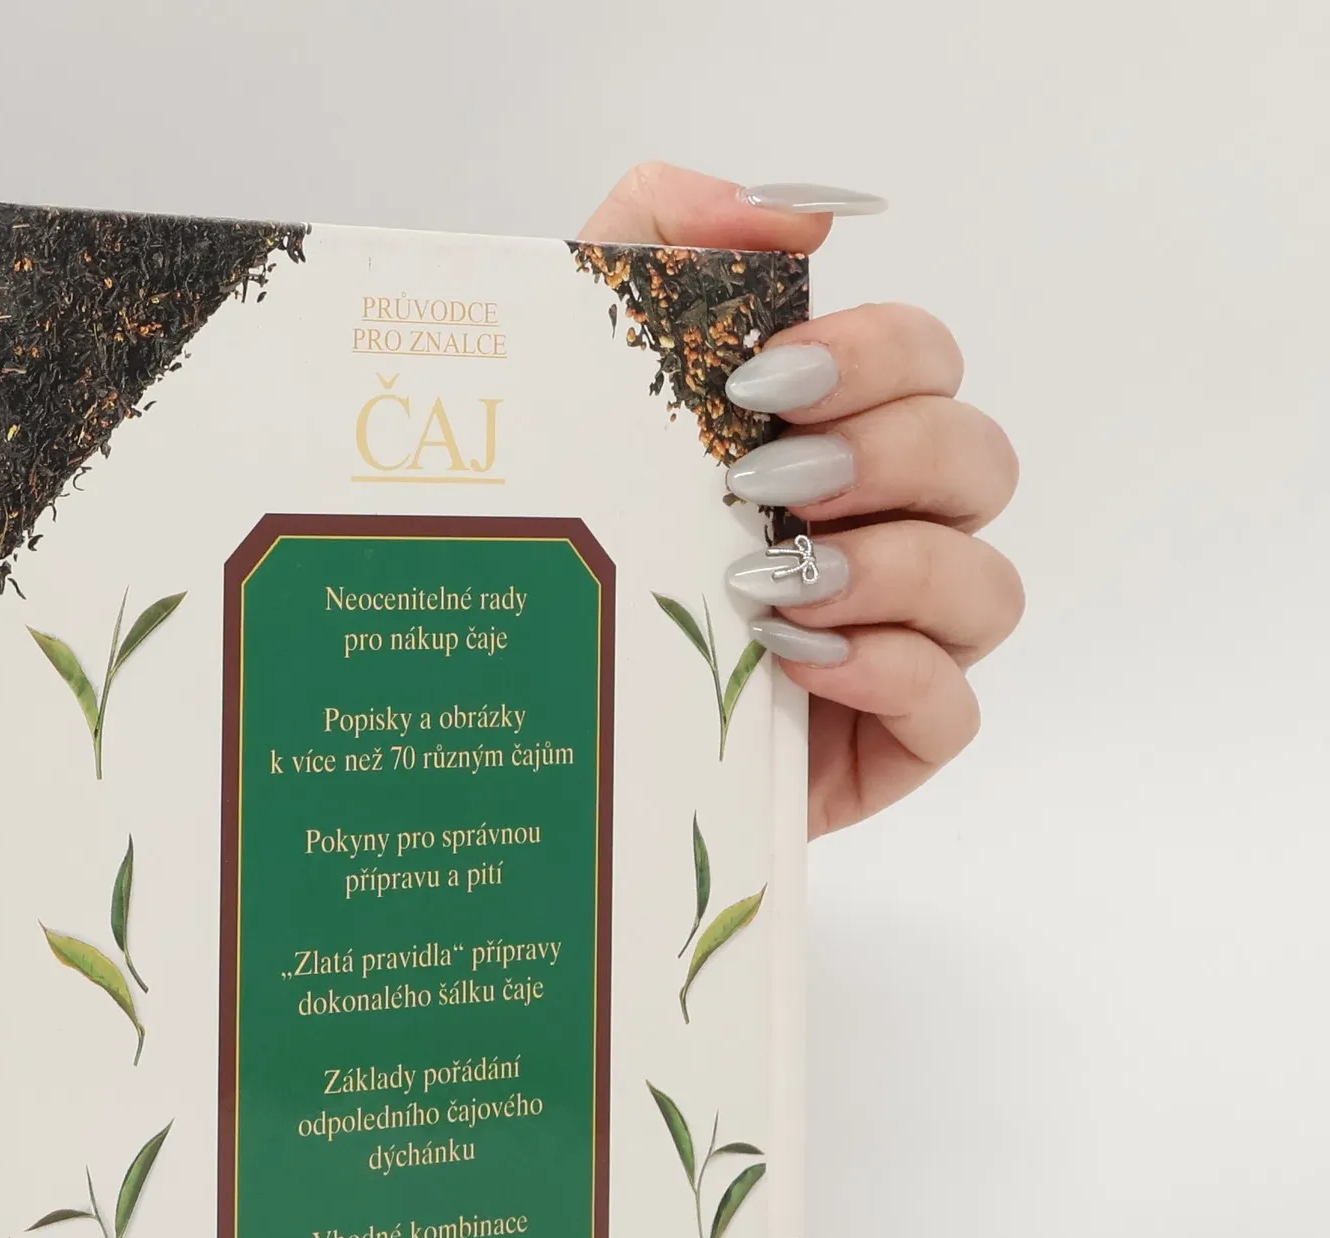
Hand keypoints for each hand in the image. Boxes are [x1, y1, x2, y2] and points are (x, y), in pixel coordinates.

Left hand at [579, 164, 1021, 835]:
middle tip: (766, 485)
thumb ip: (656, 242)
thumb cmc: (569, 543)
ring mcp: (898, 643)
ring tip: (773, 586)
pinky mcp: (886, 745)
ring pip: (988, 589)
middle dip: (887, 457)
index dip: (878, 356)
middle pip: (980, 462)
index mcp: (835, 440)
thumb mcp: (576, 376)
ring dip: (893, 571)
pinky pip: (954, 709)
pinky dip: (893, 676)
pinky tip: (797, 665)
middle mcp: (887, 531)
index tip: (763, 385)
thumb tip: (789, 218)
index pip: (927, 362)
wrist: (523, 713)